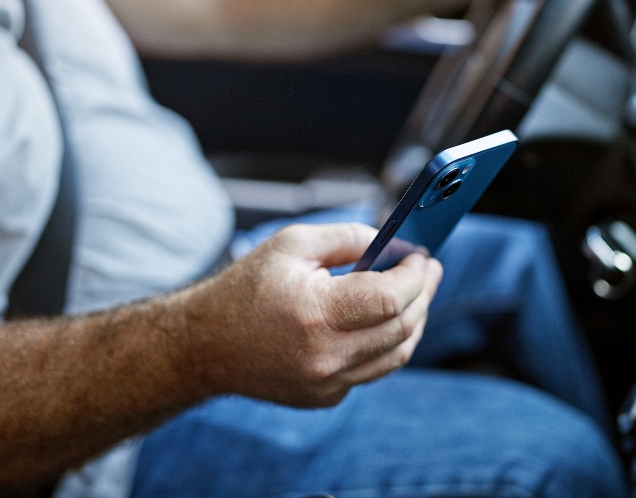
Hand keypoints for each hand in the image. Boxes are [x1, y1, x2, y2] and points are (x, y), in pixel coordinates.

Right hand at [182, 222, 441, 406]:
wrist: (206, 346)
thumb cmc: (247, 288)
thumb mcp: (292, 244)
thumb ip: (348, 237)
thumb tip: (393, 242)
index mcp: (314, 313)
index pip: (390, 298)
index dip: (414, 275)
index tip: (422, 255)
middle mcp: (324, 356)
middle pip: (401, 328)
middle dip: (423, 294)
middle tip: (429, 269)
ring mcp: (326, 384)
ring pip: (396, 355)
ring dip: (414, 322)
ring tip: (418, 293)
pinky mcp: (325, 398)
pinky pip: (372, 369)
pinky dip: (385, 342)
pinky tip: (381, 319)